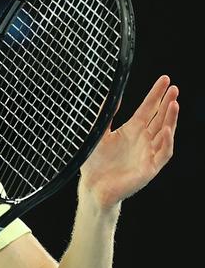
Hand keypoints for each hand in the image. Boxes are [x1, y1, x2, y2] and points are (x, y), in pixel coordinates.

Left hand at [79, 75, 178, 208]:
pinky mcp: (150, 168)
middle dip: (167, 103)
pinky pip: (163, 153)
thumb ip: (105, 115)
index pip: (148, 109)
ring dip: (170, 119)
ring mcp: (148, 153)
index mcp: (131, 130)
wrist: (93, 187)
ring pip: (165, 133)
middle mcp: (143, 140)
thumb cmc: (94, 163)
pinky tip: (165, 129)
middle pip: (159, 117)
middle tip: (174, 88)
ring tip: (174, 103)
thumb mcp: (98, 134)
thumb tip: (111, 95)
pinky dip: (166, 141)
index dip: (156, 95)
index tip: (164, 80)